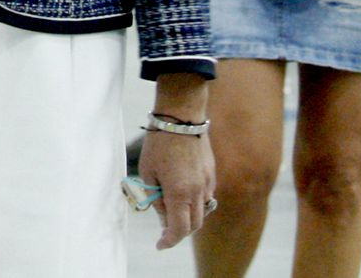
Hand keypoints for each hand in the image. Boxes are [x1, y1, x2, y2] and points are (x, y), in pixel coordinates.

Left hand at [137, 128, 215, 250]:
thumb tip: (162, 213)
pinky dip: (195, 200)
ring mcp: (208, 181)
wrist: (181, 116)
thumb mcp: (149, 171)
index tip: (160, 244)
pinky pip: (206, 195)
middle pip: (194, 224)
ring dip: (189, 216)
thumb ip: (156, 196)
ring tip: (172, 206)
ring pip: (203, 210)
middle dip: (180, 231)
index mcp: (180, 192)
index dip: (169, 241)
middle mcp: (198, 190)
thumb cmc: (159, 142)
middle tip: (165, 229)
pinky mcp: (212, 172)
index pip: (179, 229)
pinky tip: (182, 189)